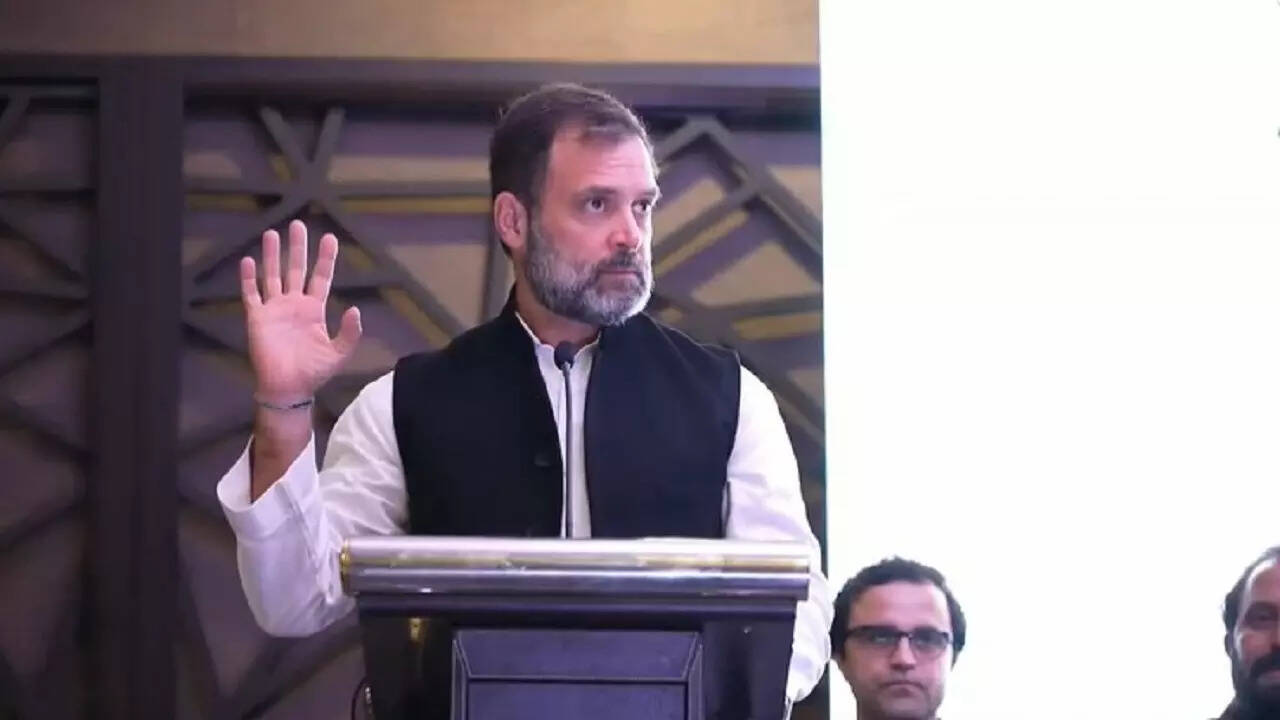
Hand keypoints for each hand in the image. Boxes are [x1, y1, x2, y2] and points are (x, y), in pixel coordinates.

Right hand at [240, 219, 361, 402]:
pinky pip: (251, 294)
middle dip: (297, 248)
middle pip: (296, 269)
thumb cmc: (313, 372)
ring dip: (272, 255)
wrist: (288, 388)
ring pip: (273, 276)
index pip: (321, 277)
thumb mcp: (339, 353)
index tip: (329, 238)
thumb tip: (355, 309)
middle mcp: (294, 304)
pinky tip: (247, 260)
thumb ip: (350, 332)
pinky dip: (248, 278)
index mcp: (314, 310)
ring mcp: (274, 309)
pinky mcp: (257, 318)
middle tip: (299, 224)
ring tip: (271, 233)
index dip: (326, 259)